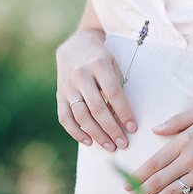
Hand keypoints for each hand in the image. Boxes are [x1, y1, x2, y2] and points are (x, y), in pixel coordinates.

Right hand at [56, 30, 137, 152]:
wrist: (75, 46)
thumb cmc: (100, 59)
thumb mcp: (113, 65)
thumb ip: (116, 88)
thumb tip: (120, 119)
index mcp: (98, 64)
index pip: (113, 93)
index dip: (124, 112)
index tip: (133, 128)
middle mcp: (80, 75)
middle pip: (97, 107)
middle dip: (112, 129)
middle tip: (123, 144)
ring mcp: (68, 86)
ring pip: (81, 116)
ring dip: (97, 134)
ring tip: (110, 147)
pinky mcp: (59, 95)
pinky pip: (65, 118)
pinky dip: (76, 132)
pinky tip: (89, 142)